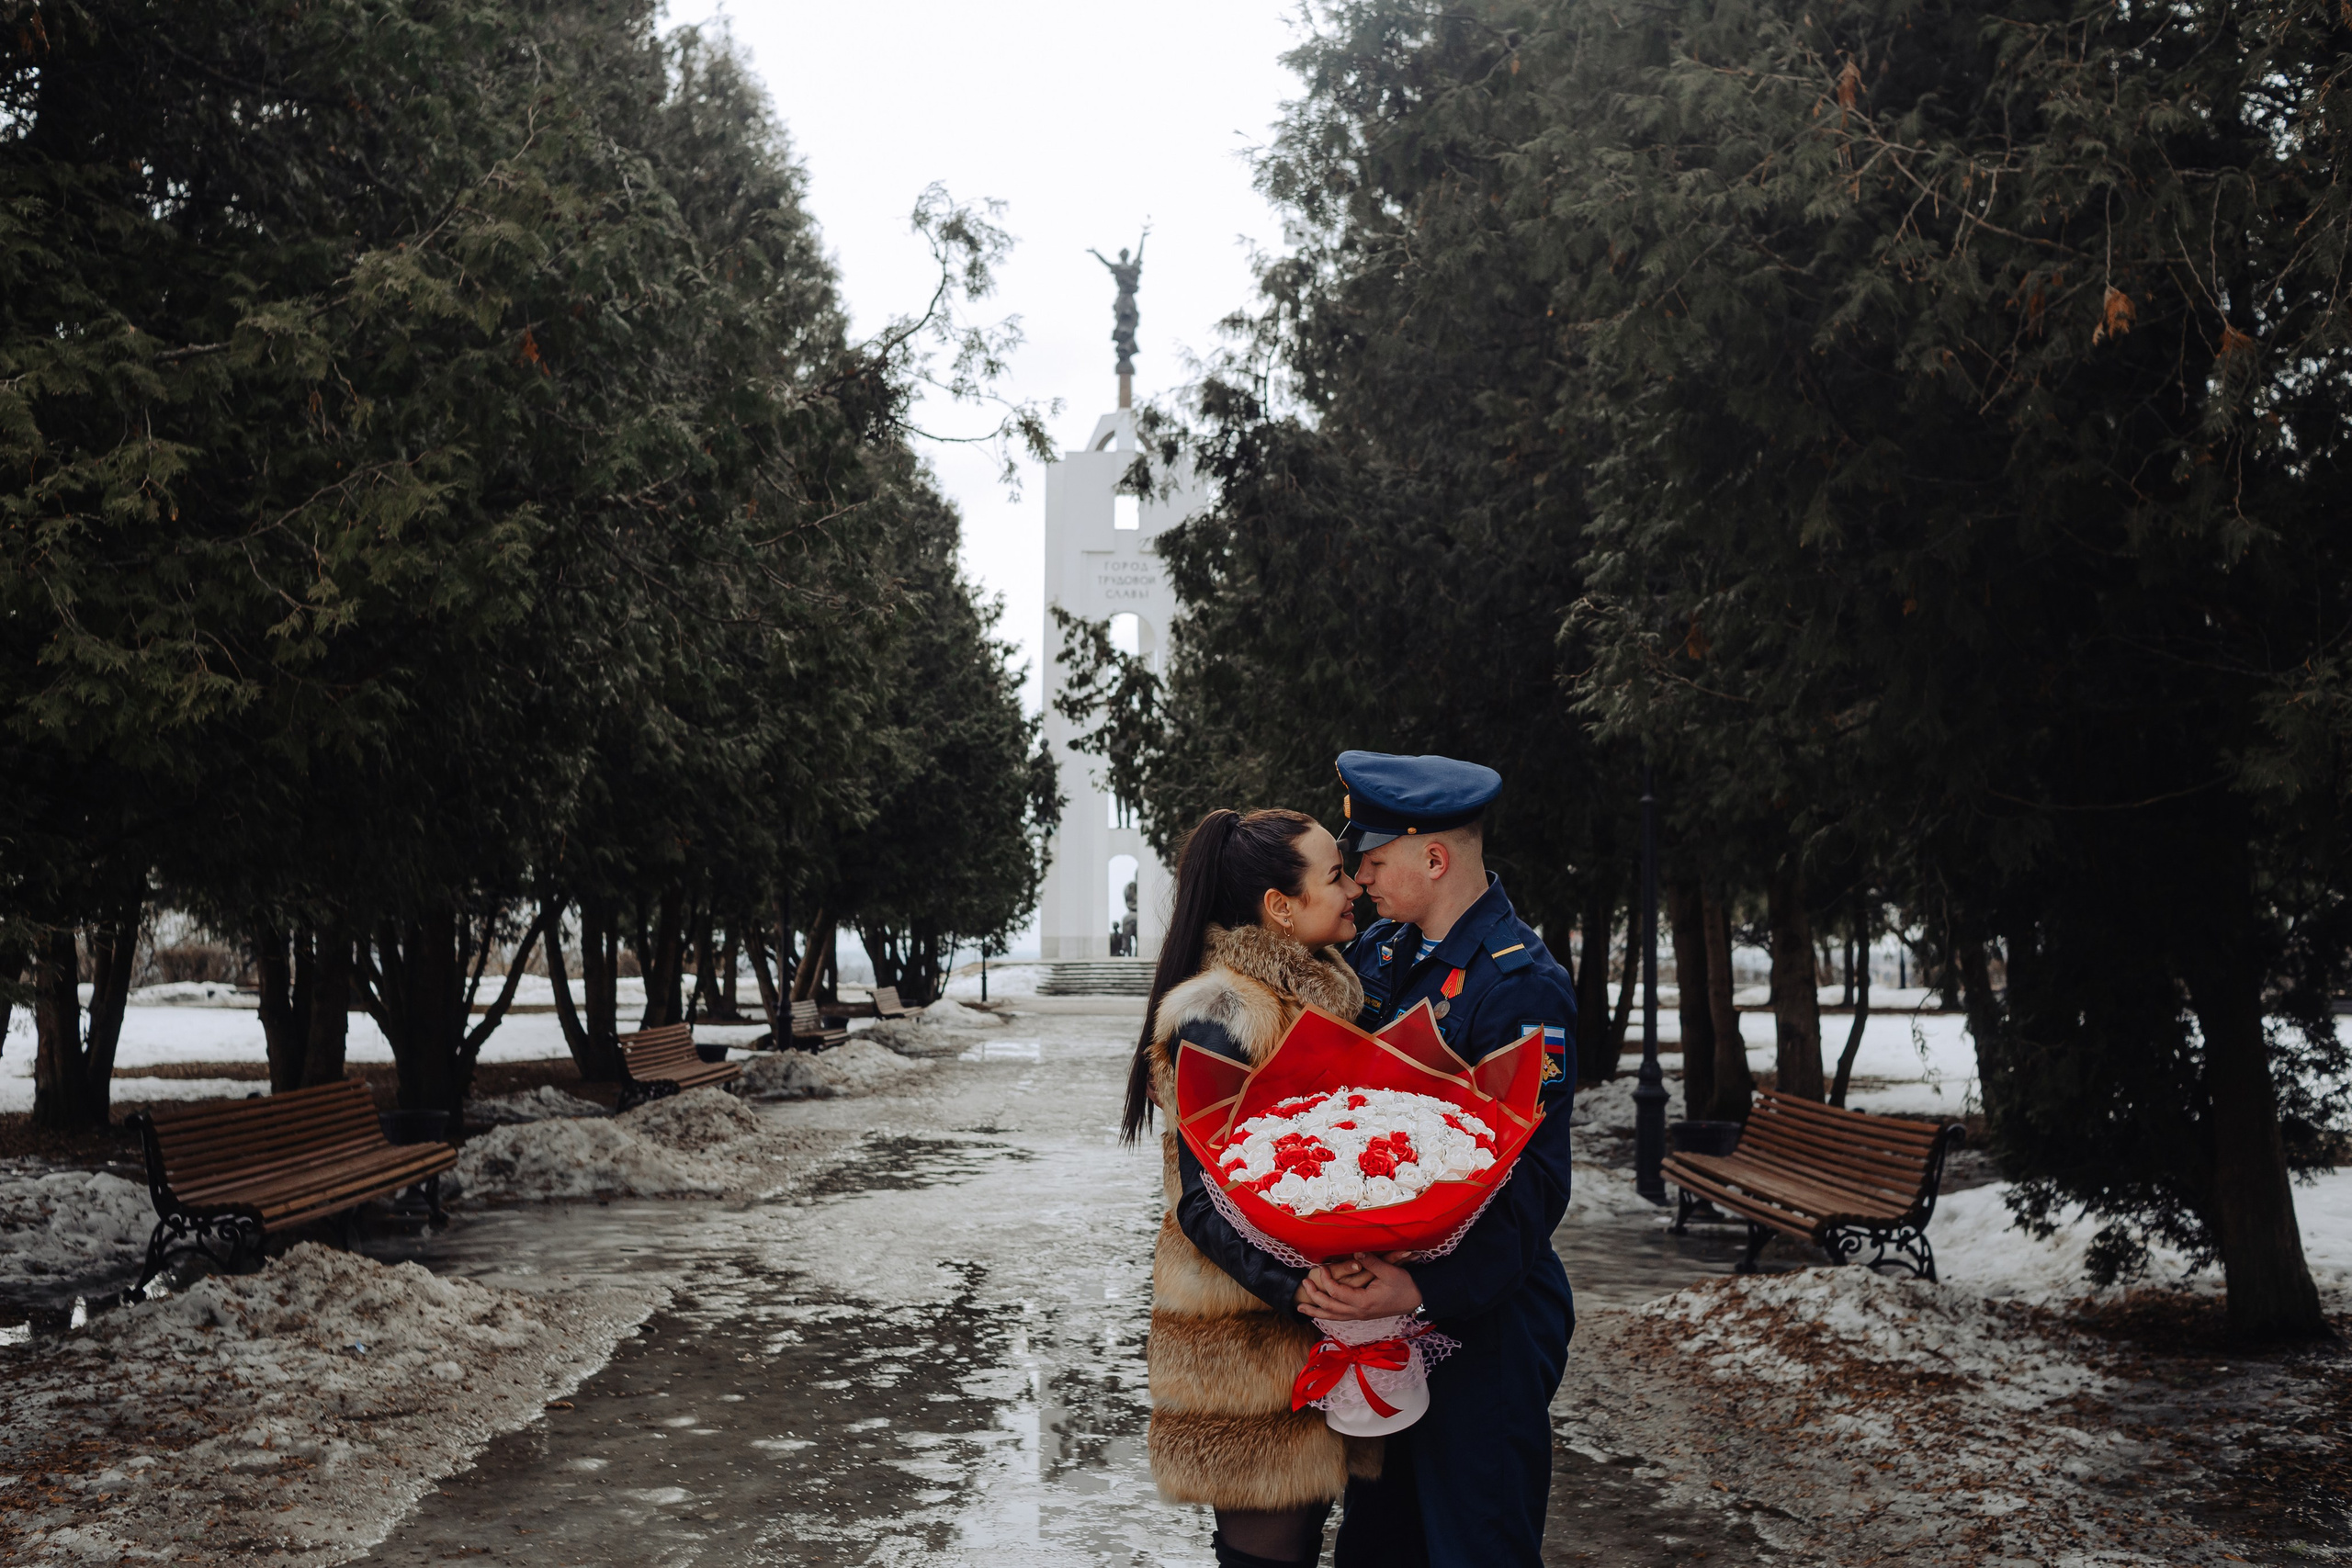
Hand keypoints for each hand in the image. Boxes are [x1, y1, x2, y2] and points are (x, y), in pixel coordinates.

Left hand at [1296, 1253, 1422, 1320]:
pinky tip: (1321, 1311)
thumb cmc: (1404, 1286)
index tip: (1321, 1267)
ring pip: (1333, 1317)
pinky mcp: (1362, 1315)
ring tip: (1301, 1309)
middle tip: (1303, 1284)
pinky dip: (1327, 1314)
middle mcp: (1359, 1312)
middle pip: (1330, 1308)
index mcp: (1363, 1302)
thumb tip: (1355, 1253)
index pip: (1336, 1292)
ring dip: (1316, 1312)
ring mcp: (1360, 1316)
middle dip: (1314, 1297)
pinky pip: (1340, 1317)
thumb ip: (1371, 1262)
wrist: (1416, 1301)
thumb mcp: (1389, 1271)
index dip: (1326, 1279)